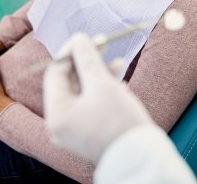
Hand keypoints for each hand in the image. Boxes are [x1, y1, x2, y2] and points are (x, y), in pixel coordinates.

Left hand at [43, 33, 152, 162]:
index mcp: (56, 113)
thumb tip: (79, 39)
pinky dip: (102, 91)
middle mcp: (60, 123)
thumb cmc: (120, 121)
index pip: (55, 72)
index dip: (70, 51)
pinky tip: (120, 82)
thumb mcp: (102, 84)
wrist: (141, 158)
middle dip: (87, 61)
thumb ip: (88, 59)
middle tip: (104, 43)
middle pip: (69, 82)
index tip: (87, 37)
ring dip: (99, 74)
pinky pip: (90, 105)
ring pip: (82, 92)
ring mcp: (73, 130)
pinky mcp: (88, 133)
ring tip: (120, 63)